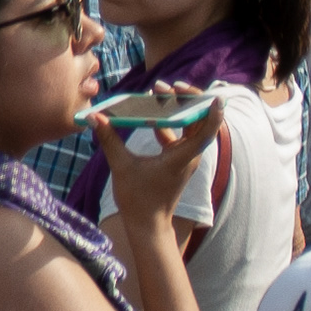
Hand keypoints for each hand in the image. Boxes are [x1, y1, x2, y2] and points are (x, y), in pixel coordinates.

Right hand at [94, 88, 224, 230]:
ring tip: (158, 92)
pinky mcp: (177, 161)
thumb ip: (109, 139)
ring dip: (177, 108)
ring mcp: (184, 159)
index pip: (205, 132)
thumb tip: (93, 117)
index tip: (217, 97)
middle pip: (199, 122)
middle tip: (168, 85)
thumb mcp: (121, 166)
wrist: (147, 225)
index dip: (213, 114)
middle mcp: (188, 156)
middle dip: (187, 100)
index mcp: (181, 158)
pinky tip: (149, 112)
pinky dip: (167, 122)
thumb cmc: (137, 199)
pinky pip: (178, 135)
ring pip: (189, 127)